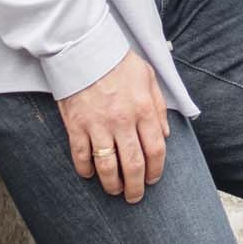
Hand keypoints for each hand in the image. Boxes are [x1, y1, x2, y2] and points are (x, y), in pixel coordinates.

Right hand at [59, 49, 167, 199]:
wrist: (84, 47)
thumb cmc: (118, 61)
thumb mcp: (149, 77)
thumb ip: (159, 107)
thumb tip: (165, 134)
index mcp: (144, 109)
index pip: (156, 150)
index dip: (156, 171)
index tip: (153, 179)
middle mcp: (123, 121)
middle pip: (133, 165)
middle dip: (135, 187)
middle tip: (134, 196)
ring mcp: (99, 125)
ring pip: (107, 167)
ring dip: (112, 184)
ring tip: (114, 190)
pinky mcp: (76, 125)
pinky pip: (81, 156)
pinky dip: (86, 170)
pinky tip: (89, 174)